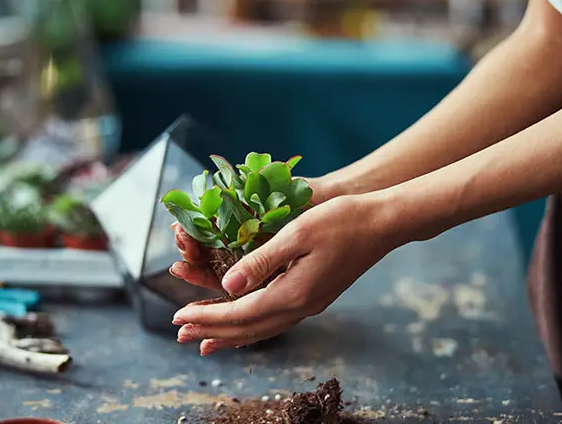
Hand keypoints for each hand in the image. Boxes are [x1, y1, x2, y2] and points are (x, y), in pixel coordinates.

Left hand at [171, 195, 396, 355]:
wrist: (383, 224)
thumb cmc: (341, 219)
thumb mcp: (298, 232)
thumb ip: (261, 259)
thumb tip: (228, 285)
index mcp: (293, 292)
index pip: (239, 312)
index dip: (206, 316)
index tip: (177, 316)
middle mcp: (301, 306)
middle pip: (248, 329)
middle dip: (211, 332)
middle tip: (180, 335)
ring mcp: (311, 305)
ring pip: (262, 330)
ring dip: (230, 335)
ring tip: (204, 341)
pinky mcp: (316, 298)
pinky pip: (275, 321)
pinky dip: (252, 327)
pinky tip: (245, 326)